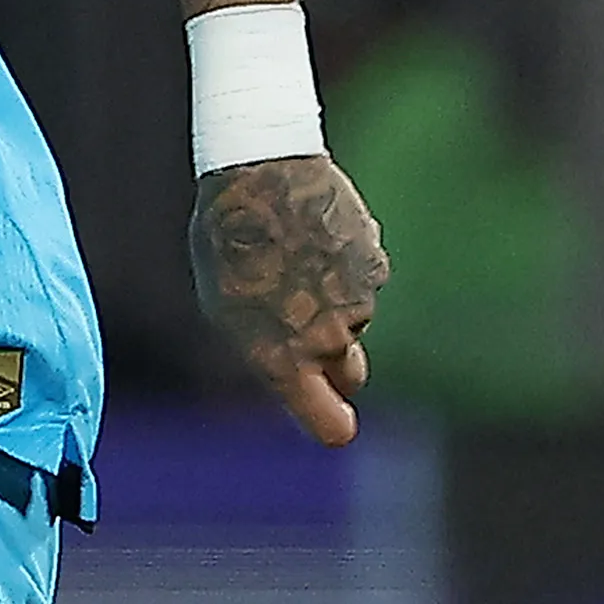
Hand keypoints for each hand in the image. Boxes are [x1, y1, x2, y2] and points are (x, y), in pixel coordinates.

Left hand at [190, 155, 384, 445]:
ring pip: (352, 320)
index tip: (338, 429)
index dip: (332, 425)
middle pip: (350, 373)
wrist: (261, 174)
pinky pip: (362, 280)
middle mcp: (327, 339)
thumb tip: (293, 371)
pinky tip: (316, 238)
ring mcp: (359, 301)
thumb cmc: (226, 243)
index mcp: (283, 359)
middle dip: (337, 368)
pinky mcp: (376, 264)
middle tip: (310, 337)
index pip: (325, 419)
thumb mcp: (226, 308)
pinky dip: (345, 268)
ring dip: (332, 303)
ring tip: (294, 262)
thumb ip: (267, 349)